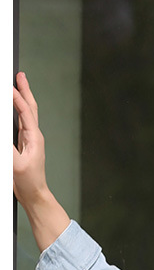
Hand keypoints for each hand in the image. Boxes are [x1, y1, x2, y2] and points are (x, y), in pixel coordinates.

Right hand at [13, 72, 69, 250]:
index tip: (9, 85)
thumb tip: (3, 133)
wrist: (34, 195)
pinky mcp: (25, 144)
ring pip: (27, 113)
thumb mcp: (15, 164)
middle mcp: (34, 136)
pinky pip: (21, 121)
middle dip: (25, 90)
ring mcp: (30, 139)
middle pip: (30, 107)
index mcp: (34, 138)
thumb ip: (8, 147)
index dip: (17, 97)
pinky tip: (13, 106)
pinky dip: (17, 110)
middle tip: (20, 75)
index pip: (25, 112)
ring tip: (18, 84)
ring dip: (22, 97)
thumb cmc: (28, 182)